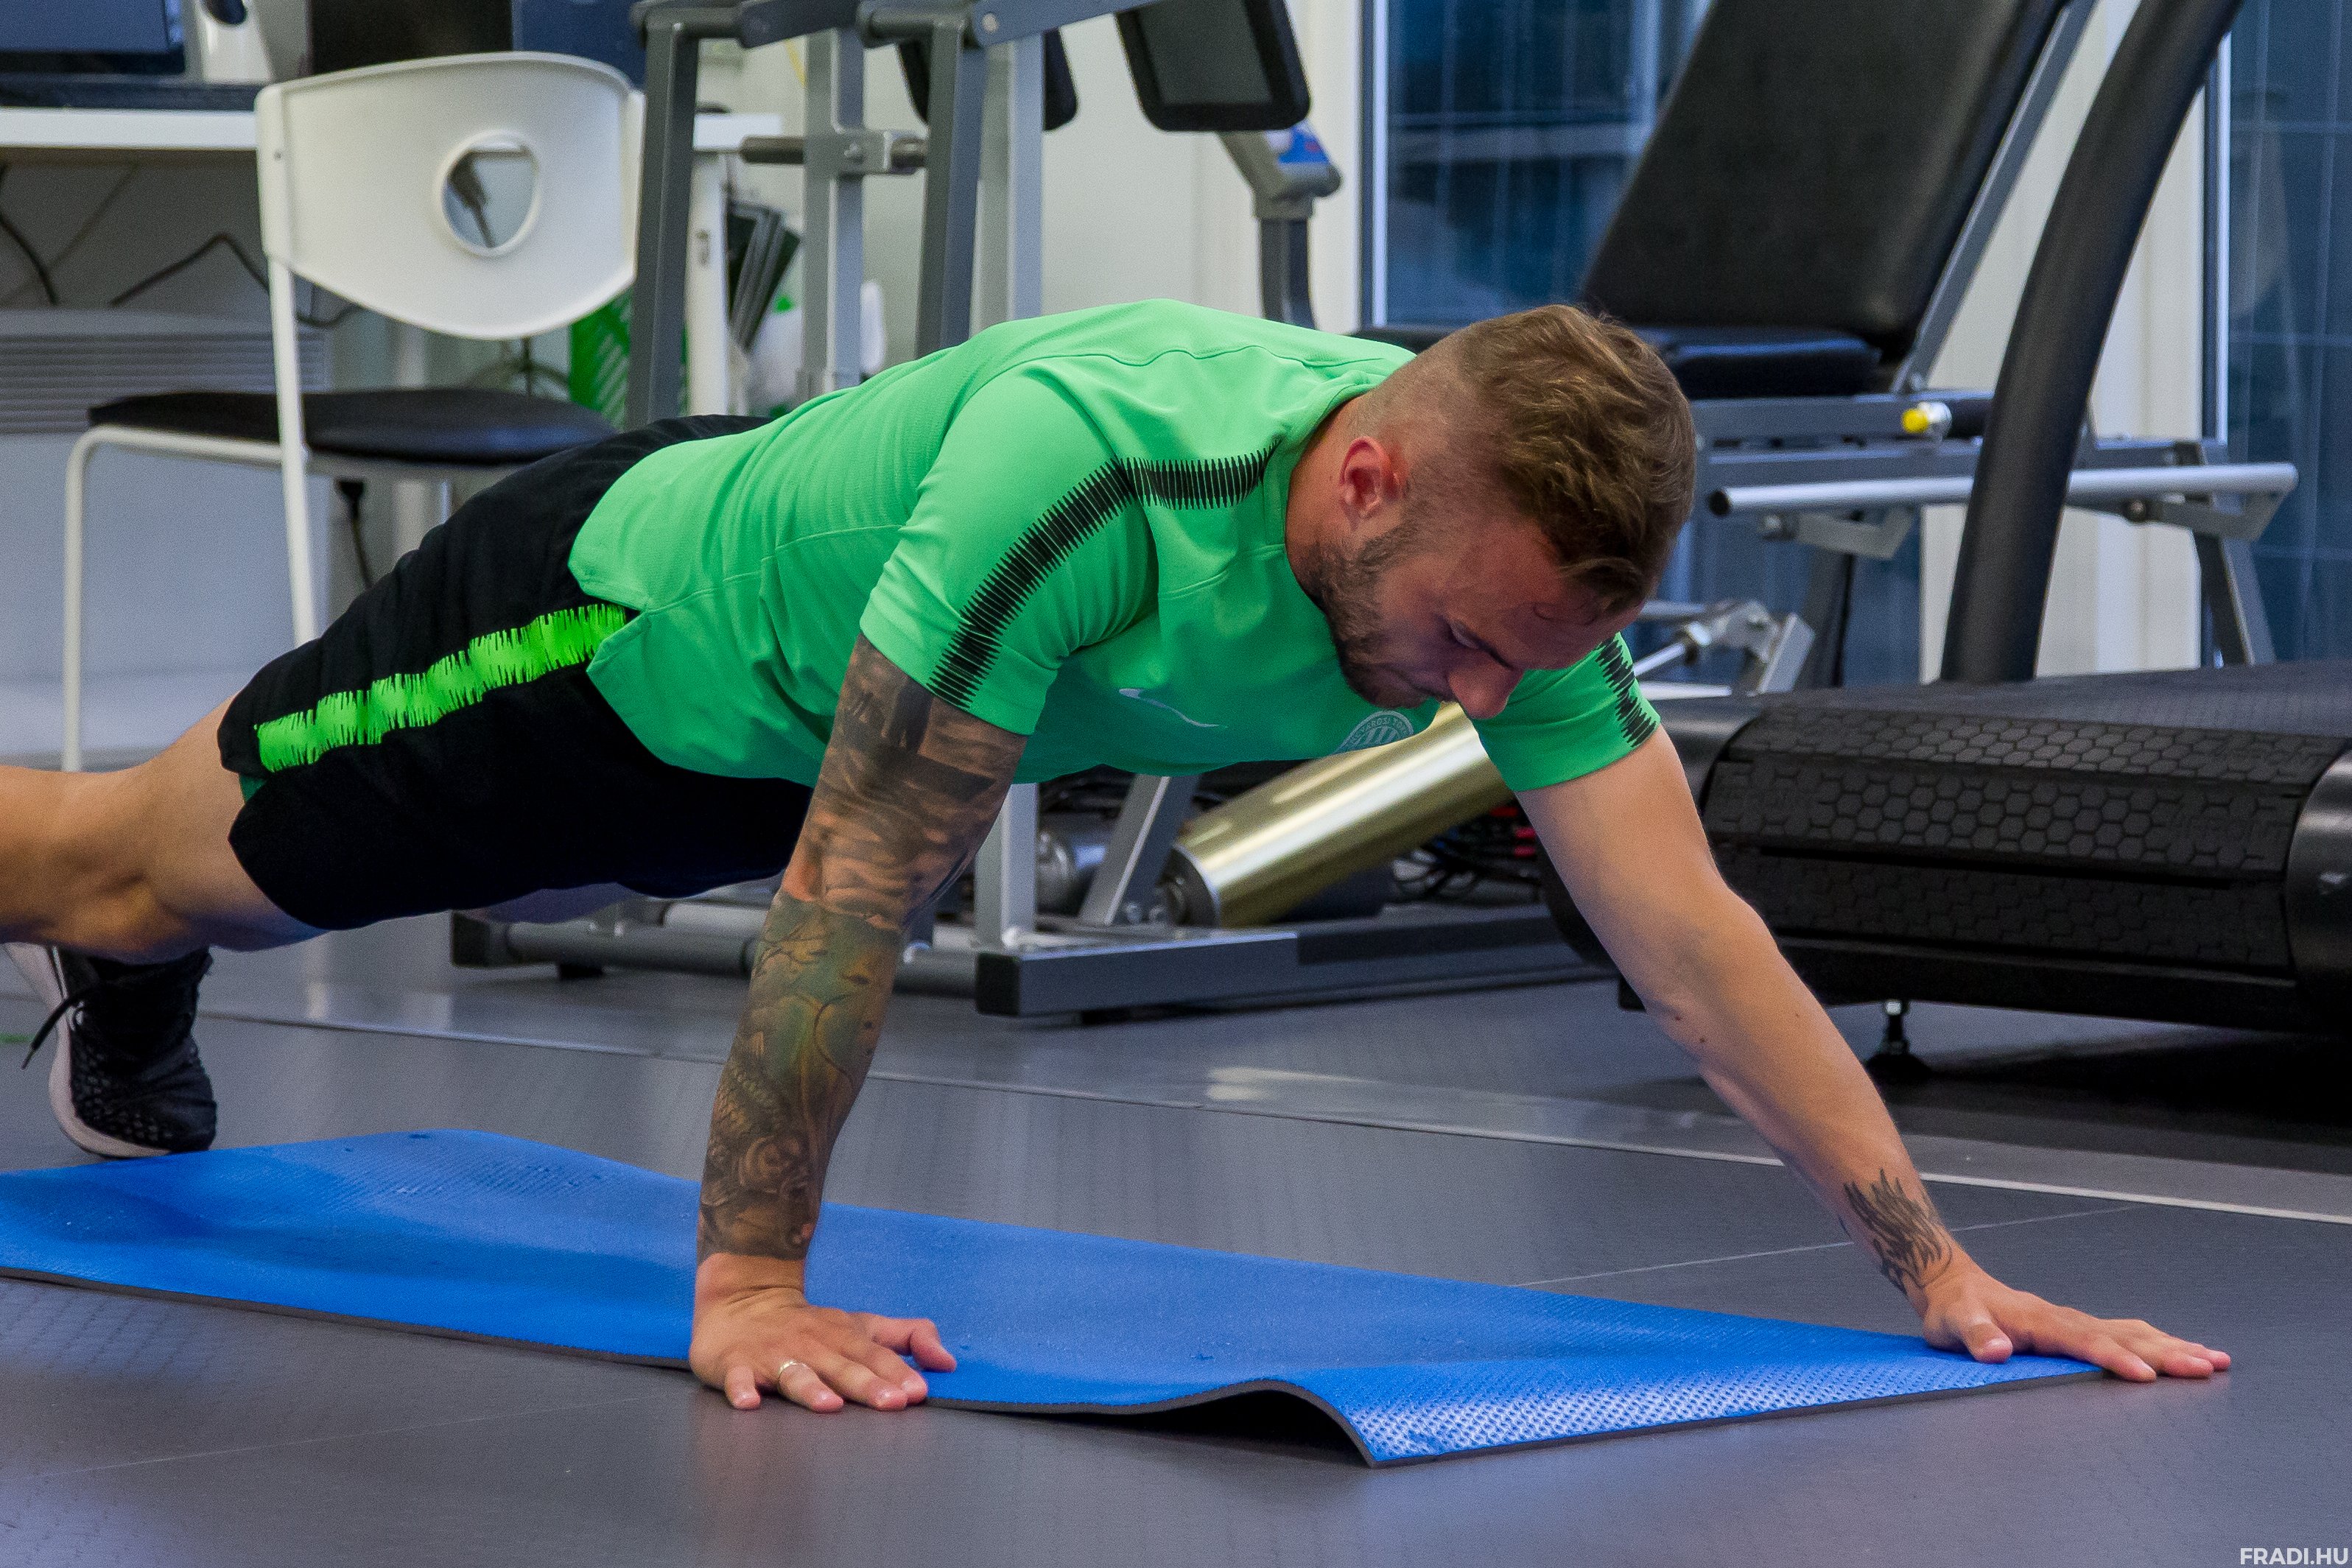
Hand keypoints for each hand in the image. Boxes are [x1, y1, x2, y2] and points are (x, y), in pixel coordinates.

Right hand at [691, 1253, 956, 1411]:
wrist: (742, 1299)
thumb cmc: (812, 1325)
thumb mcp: (862, 1325)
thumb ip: (908, 1338)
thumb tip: (948, 1361)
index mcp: (843, 1336)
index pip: (875, 1355)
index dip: (897, 1372)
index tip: (917, 1392)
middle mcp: (811, 1345)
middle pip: (842, 1367)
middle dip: (867, 1385)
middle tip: (891, 1403)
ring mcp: (773, 1354)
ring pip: (794, 1373)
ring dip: (811, 1389)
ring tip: (829, 1405)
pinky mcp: (736, 1364)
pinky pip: (738, 1378)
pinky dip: (742, 1389)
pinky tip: (749, 1403)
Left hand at [1917, 1263, 2229, 1381]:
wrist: (1952, 1285)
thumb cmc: (1954, 1308)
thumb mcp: (1953, 1322)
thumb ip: (1976, 1336)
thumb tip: (1997, 1351)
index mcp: (2040, 1321)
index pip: (2085, 1341)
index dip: (2115, 1358)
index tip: (2145, 1376)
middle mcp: (2065, 1318)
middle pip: (2124, 1335)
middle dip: (2167, 1353)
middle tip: (2210, 1366)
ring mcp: (2074, 1321)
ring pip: (2132, 1332)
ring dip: (2172, 1346)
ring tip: (2215, 1360)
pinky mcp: (2075, 1328)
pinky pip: (2123, 1333)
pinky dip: (2154, 1342)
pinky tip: (2177, 1350)